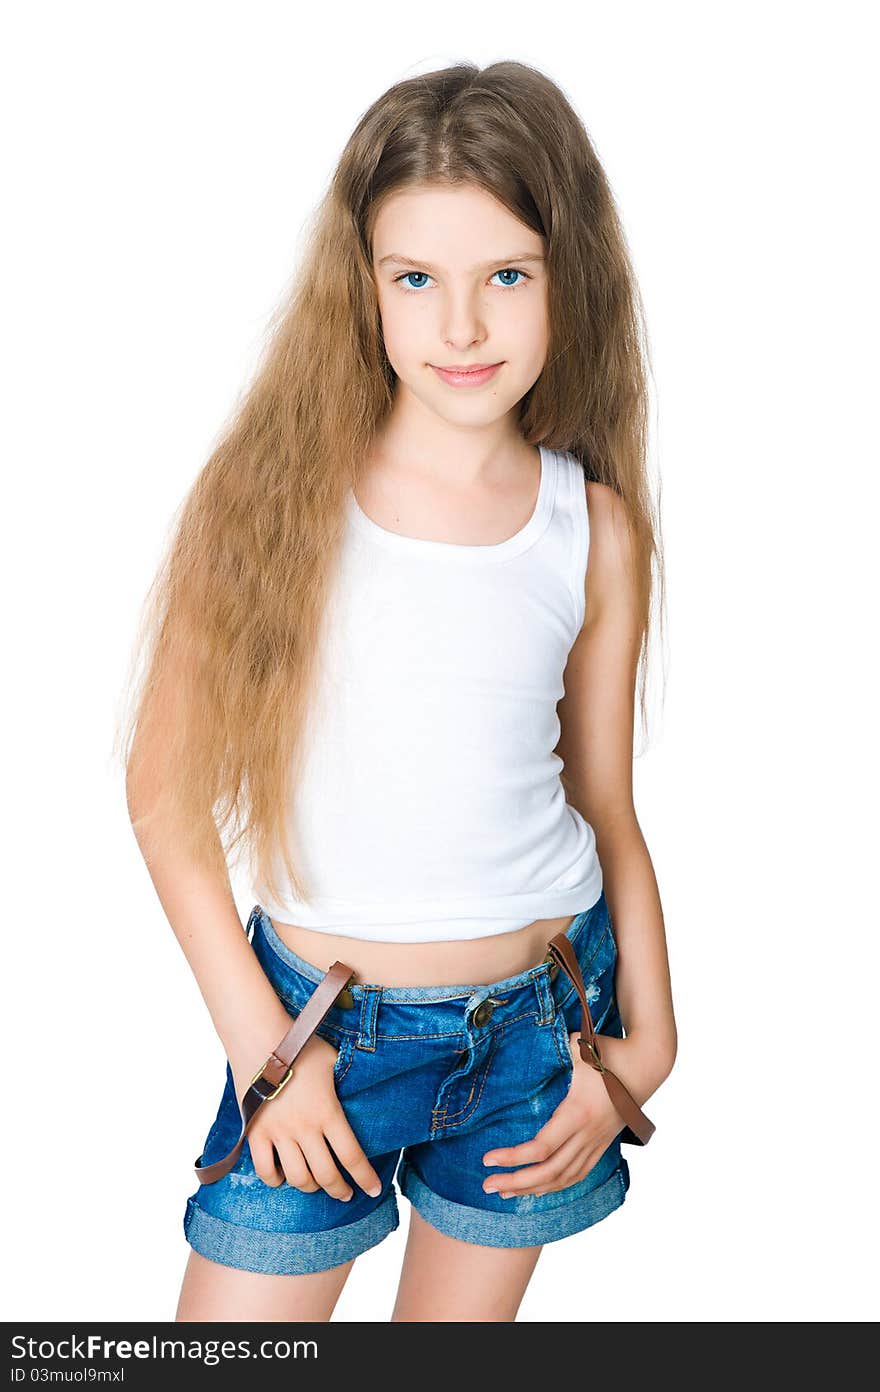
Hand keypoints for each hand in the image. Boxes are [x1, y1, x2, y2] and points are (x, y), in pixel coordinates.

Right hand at [230, 1033, 382, 1202]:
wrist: (260, 1040)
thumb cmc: (300, 1047)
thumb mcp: (333, 1061)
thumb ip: (347, 1079)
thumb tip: (364, 1085)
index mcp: (328, 1112)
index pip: (352, 1157)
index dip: (365, 1178)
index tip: (374, 1190)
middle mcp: (305, 1128)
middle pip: (326, 1175)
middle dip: (339, 1190)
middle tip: (345, 1193)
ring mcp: (278, 1133)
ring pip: (297, 1177)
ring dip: (310, 1186)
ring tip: (316, 1184)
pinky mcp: (256, 1133)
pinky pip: (264, 1170)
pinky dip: (275, 1179)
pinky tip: (283, 1176)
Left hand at [481, 1031, 628, 1198]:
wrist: (647, 1064)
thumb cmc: (610, 1052)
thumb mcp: (580, 1046)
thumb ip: (554, 1048)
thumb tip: (531, 1045)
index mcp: (578, 1113)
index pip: (541, 1148)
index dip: (512, 1158)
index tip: (488, 1159)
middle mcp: (588, 1133)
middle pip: (549, 1171)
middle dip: (516, 1182)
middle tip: (486, 1186)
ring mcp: (597, 1141)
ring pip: (564, 1178)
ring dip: (533, 1189)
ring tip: (505, 1191)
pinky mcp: (603, 1143)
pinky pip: (579, 1173)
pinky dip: (557, 1185)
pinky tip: (539, 1188)